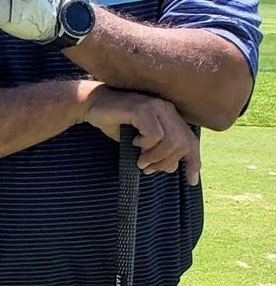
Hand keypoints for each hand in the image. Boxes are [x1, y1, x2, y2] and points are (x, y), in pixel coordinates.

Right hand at [84, 86, 200, 184]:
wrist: (92, 105)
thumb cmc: (115, 123)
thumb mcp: (138, 143)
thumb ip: (157, 153)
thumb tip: (172, 168)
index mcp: (170, 116)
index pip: (191, 141)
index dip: (194, 162)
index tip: (191, 181)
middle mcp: (167, 109)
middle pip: (183, 144)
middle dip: (166, 162)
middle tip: (148, 168)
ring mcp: (156, 107)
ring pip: (171, 141)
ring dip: (155, 156)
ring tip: (140, 160)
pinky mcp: (143, 109)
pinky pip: (155, 134)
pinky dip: (145, 144)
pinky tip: (134, 142)